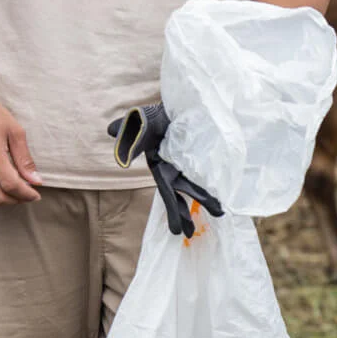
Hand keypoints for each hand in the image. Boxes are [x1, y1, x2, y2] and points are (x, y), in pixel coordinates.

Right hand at [107, 103, 222, 237]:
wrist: (172, 102)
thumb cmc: (150, 114)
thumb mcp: (137, 121)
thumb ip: (127, 131)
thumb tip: (111, 134)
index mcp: (158, 167)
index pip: (166, 192)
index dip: (172, 210)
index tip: (176, 231)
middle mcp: (173, 170)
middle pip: (182, 194)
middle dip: (186, 214)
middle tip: (192, 234)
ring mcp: (187, 164)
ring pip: (197, 184)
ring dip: (207, 200)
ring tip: (220, 214)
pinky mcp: (200, 156)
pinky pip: (208, 173)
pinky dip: (215, 183)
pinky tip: (225, 193)